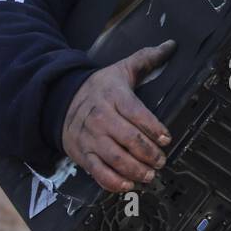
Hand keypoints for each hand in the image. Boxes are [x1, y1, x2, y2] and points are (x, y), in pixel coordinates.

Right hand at [60, 40, 175, 192]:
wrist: (60, 101)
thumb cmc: (97, 88)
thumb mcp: (120, 70)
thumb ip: (146, 59)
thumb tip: (170, 46)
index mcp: (113, 96)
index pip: (136, 113)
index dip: (153, 128)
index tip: (166, 138)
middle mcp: (101, 118)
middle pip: (128, 139)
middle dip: (149, 153)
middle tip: (161, 160)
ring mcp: (91, 138)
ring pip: (115, 158)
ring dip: (135, 170)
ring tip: (150, 175)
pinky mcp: (83, 154)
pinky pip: (98, 172)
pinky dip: (113, 182)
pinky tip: (128, 185)